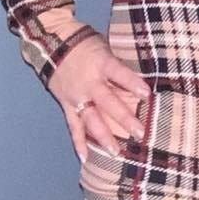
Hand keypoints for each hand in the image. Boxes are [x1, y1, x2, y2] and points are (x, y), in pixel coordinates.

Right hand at [48, 34, 151, 163]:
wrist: (51, 42)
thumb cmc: (85, 44)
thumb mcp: (104, 48)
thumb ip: (118, 67)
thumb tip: (140, 84)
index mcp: (101, 64)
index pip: (119, 73)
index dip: (132, 83)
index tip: (147, 94)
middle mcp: (89, 83)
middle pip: (108, 102)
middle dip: (124, 118)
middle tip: (140, 133)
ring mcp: (76, 96)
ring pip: (91, 119)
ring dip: (104, 137)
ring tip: (117, 152)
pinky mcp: (66, 104)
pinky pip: (73, 126)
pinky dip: (78, 142)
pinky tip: (85, 158)